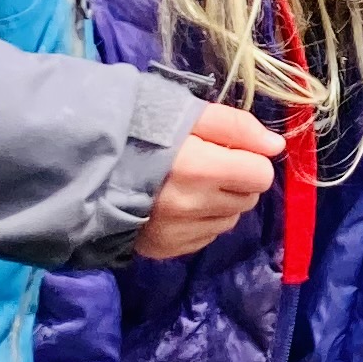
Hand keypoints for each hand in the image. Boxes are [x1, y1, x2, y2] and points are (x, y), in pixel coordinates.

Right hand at [136, 104, 284, 259]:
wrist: (86, 164)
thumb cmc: (141, 130)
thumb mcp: (189, 114)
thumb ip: (237, 127)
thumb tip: (276, 147)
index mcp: (200, 168)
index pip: (260, 175)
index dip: (249, 160)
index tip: (228, 151)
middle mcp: (192, 206)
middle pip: (248, 199)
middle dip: (236, 181)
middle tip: (207, 165)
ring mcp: (178, 231)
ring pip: (229, 220)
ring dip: (219, 203)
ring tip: (189, 185)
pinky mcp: (165, 247)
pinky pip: (205, 236)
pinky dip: (200, 221)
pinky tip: (177, 205)